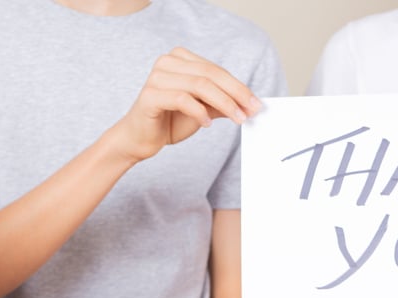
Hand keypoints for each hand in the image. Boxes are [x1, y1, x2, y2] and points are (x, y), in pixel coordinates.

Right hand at [110, 47, 261, 162]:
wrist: (141, 138)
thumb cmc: (171, 120)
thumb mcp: (204, 110)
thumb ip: (223, 104)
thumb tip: (251, 106)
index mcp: (181, 59)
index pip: (217, 70)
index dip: (239, 87)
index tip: (256, 105)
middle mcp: (167, 62)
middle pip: (210, 74)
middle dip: (236, 94)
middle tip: (251, 112)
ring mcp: (157, 77)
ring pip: (199, 85)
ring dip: (223, 103)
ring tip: (237, 119)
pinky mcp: (150, 95)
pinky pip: (181, 99)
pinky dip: (199, 112)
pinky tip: (207, 124)